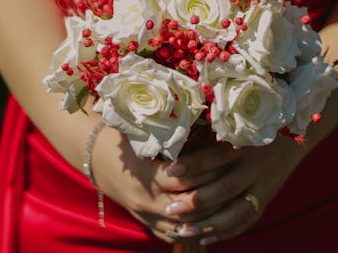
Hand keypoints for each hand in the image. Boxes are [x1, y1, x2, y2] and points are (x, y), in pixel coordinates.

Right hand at [91, 126, 241, 242]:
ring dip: (213, 211)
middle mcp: (147, 201)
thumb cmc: (121, 139)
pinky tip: (217, 216)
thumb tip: (194, 103)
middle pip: (192, 202)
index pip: (186, 175)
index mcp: (144, 175)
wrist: (96, 160)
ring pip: (188, 223)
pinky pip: (177, 234)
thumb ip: (162, 126)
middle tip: (241, 171)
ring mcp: (148, 217)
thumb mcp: (138, 131)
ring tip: (236, 194)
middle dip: (219, 187)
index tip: (234, 149)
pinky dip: (197, 228)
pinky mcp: (149, 225)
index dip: (212, 163)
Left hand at [163, 135, 306, 244]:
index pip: (216, 157)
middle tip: (171, 209)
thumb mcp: (236, 129)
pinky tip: (204, 239)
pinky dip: (226, 232)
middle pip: (226, 188)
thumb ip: (212, 141)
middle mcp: (257, 166)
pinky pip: (246, 221)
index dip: (193, 164)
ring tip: (184, 230)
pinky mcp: (267, 200)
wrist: (293, 140)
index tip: (169, 172)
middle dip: (197, 201)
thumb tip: (175, 153)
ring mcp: (264, 186)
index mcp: (246, 144)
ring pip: (237, 212)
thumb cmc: (253, 130)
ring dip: (209, 224)